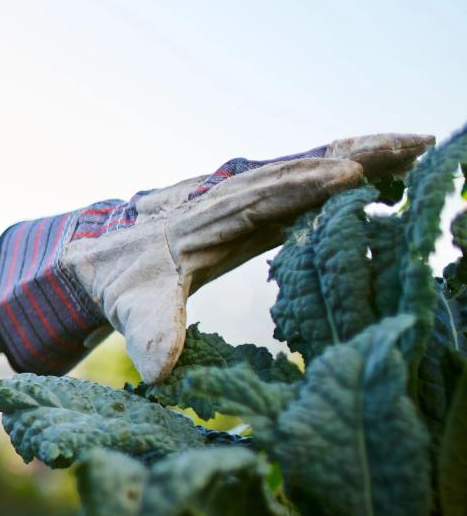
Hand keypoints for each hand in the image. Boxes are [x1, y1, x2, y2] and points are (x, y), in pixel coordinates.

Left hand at [0, 133, 431, 381]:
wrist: (95, 259)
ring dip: (361, 153)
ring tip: (420, 145)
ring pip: (307, 166)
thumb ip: (149, 335)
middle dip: (353, 154)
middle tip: (415, 144)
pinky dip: (347, 168)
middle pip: (297, 169)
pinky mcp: (256, 205)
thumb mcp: (132, 313)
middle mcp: (227, 197)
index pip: (261, 199)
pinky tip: (389, 168)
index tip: (348, 176)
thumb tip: (157, 371)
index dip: (303, 187)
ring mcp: (243, 196)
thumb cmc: (119, 286)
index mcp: (204, 221)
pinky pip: (307, 180)